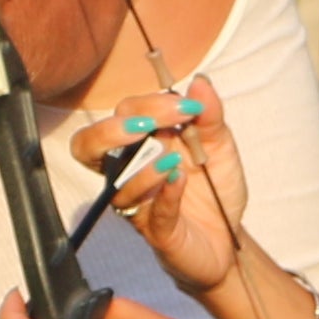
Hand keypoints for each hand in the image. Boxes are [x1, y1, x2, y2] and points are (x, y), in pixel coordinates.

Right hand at [61, 76, 246, 297]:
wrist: (230, 237)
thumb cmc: (213, 188)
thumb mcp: (219, 144)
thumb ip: (209, 115)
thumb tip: (200, 81)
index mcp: (140, 144)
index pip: (124, 113)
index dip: (150, 105)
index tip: (187, 107)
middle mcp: (128, 172)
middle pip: (89, 145)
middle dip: (114, 131)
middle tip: (149, 127)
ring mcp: (138, 203)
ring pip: (115, 184)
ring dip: (142, 167)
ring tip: (173, 160)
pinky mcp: (157, 232)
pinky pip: (151, 213)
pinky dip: (165, 193)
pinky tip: (179, 180)